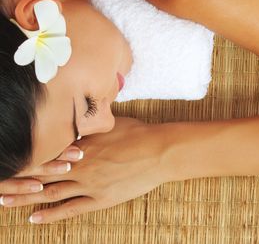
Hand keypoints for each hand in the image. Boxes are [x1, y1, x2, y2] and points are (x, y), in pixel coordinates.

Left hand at [0, 117, 167, 223]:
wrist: (159, 151)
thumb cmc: (138, 134)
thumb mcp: (110, 124)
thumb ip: (89, 129)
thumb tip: (75, 125)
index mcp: (81, 147)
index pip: (45, 154)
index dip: (25, 159)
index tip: (8, 160)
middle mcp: (79, 166)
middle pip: (40, 175)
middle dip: (16, 180)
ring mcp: (88, 184)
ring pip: (50, 193)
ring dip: (24, 198)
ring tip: (4, 201)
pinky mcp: (100, 199)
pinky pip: (70, 209)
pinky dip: (51, 215)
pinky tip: (34, 218)